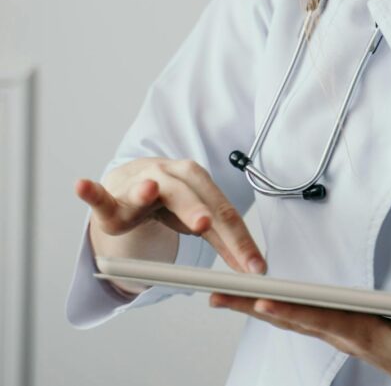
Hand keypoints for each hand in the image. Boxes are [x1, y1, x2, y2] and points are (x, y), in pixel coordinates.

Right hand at [74, 158, 265, 274]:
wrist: (135, 182)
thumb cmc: (174, 202)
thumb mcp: (200, 218)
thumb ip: (222, 239)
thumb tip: (253, 269)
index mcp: (200, 182)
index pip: (224, 214)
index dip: (240, 240)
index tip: (254, 266)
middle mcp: (173, 176)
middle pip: (191, 197)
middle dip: (199, 211)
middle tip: (207, 224)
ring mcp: (140, 184)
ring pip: (148, 189)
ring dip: (147, 190)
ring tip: (149, 190)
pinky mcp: (112, 199)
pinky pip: (101, 196)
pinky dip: (91, 192)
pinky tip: (81, 185)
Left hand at [208, 296, 390, 385]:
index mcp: (365, 335)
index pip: (322, 319)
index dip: (292, 310)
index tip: (261, 299)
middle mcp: (345, 335)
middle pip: (293, 318)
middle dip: (254, 307)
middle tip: (217, 295)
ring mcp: (340, 335)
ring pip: (292, 320)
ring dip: (257, 308)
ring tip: (224, 297)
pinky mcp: (342, 331)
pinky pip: (301, 320)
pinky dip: (277, 310)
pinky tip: (259, 303)